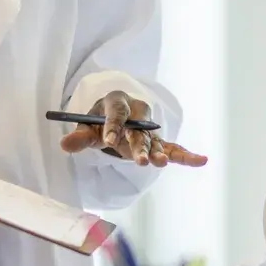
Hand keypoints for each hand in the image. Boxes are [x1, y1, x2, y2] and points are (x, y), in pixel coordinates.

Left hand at [57, 90, 208, 167]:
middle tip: (139, 160)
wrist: (115, 114)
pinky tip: (201, 160)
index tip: (108, 140)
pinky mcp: (158, 141)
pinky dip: (186, 155)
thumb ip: (79, 137)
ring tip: (161, 162)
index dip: (112, 126)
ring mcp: (149, 129)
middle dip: (138, 145)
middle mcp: (138, 114)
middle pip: (138, 131)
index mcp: (118, 103)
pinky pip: (173, 148)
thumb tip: (64, 145)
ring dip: (158, 153)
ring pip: (154, 142)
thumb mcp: (86, 126)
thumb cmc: (98, 120)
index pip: (116, 114)